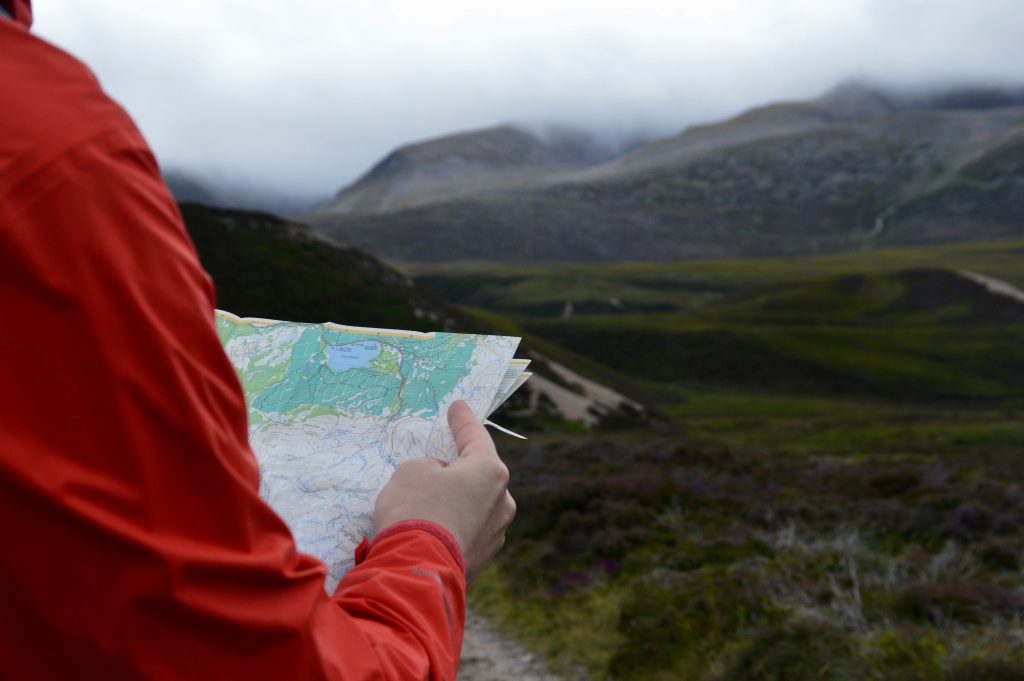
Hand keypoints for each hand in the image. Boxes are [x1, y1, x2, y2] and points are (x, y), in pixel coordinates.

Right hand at [373, 400, 515, 582]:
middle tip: (434, 465)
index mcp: (490, 472)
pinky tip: (429, 531)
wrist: (415, 572)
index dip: (462, 419)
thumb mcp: (411, 471)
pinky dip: (450, 526)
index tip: (458, 406)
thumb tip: (439, 478)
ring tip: (424, 507)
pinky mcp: (483, 560)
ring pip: (473, 505)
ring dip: (454, 501)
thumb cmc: (414, 510)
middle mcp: (502, 501)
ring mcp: (496, 533)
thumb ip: (430, 466)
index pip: (475, 436)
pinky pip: (465, 531)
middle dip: (457, 468)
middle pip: (477, 475)